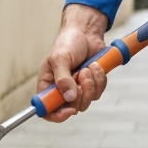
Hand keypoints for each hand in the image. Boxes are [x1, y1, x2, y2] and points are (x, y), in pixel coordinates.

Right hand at [36, 4, 109, 121]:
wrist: (86, 33)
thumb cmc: (68, 43)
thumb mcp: (60, 58)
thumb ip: (62, 78)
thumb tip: (69, 97)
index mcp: (48, 85)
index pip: (47, 110)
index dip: (57, 115)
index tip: (69, 109)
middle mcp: (62, 90)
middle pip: (72, 107)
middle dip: (81, 92)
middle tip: (81, 74)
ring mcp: (78, 89)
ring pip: (87, 101)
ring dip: (91, 83)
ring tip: (88, 67)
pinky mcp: (92, 85)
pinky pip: (98, 92)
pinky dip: (99, 78)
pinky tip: (95, 66)